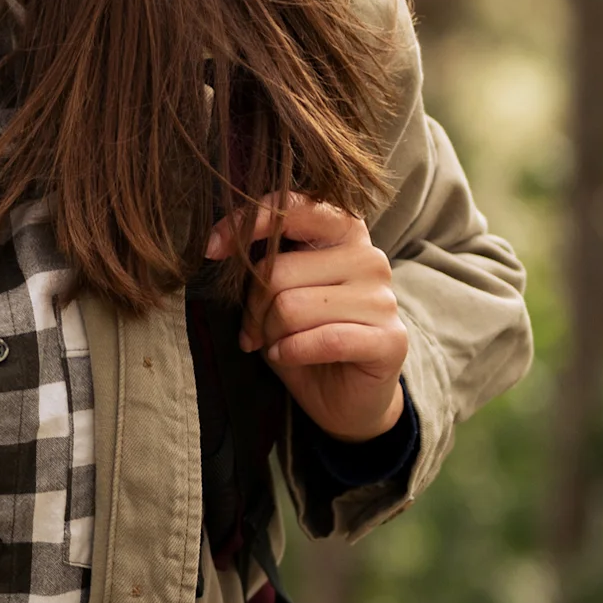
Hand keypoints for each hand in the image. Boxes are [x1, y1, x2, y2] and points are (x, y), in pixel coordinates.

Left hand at [204, 193, 408, 442]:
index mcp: (343, 231)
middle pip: (278, 271)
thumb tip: (216, 243)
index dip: (245, 223)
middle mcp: (369, 257)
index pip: (291, 206)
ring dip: (271, 334)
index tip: (211, 247)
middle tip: (254, 330)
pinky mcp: (390, 339)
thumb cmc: (305, 335)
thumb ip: (261, 260)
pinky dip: (291, 352)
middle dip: (253, 308)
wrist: (344, 396)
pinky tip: (287, 357)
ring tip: (276, 344)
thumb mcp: (276, 291)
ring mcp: (384, 297)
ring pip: (292, 307)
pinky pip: (322, 340)